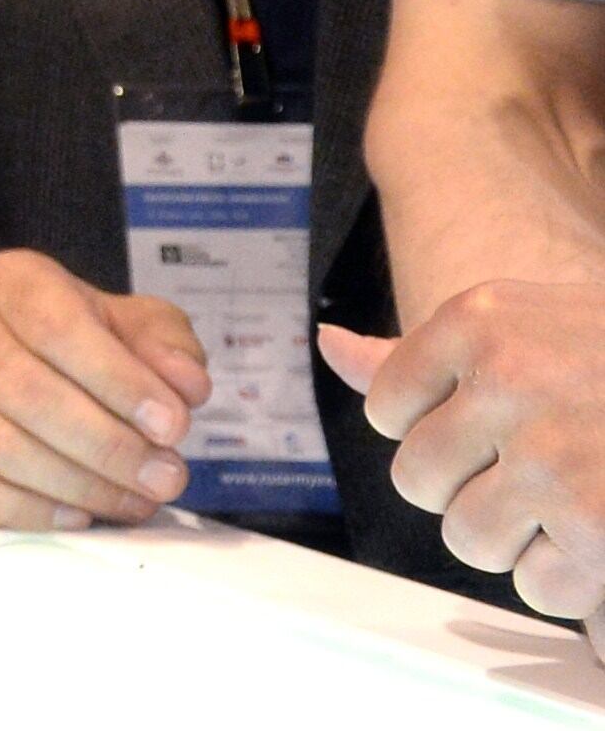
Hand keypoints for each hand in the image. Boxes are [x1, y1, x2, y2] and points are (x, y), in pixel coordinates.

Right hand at [0, 248, 209, 529]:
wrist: (13, 348)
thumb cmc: (85, 338)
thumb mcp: (135, 323)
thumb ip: (167, 345)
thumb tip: (184, 386)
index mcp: (12, 283)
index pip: (56, 327)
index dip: (116, 381)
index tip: (173, 427)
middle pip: (24, 392)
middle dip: (106, 445)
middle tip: (166, 478)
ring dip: (78, 484)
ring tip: (137, 500)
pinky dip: (25, 511)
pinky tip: (79, 515)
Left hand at [325, 284, 604, 629]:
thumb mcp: (520, 322)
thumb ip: (421, 352)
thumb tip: (329, 348)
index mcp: (480, 321)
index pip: (387, 407)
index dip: (432, 427)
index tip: (486, 420)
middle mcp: (510, 382)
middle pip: (418, 480)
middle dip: (467, 485)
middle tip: (529, 465)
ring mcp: (555, 459)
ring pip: (468, 538)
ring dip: (511, 535)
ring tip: (564, 499)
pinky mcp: (598, 529)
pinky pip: (534, 585)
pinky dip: (563, 578)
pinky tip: (596, 534)